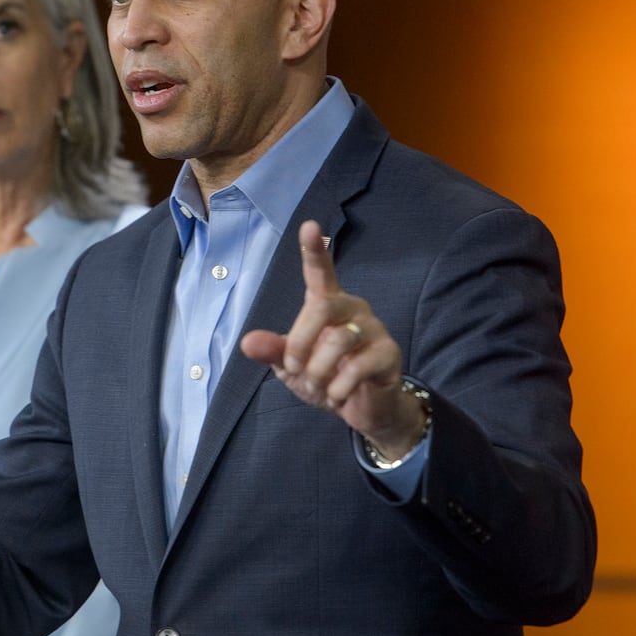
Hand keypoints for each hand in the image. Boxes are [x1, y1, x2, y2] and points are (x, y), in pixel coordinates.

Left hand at [239, 220, 426, 458]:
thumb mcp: (291, 368)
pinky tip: (337, 396)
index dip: (313, 249)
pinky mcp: (389, 353)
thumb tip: (246, 342)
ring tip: (319, 387)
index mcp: (327, 304)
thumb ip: (273, 351)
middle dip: (299, 344)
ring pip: (338, 341)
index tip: (308, 226)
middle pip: (321, 308)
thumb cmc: (325, 377)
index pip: (320, 271)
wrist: (360, 410)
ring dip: (318, 372)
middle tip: (293, 369)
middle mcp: (352, 308)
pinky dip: (337, 388)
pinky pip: (357, 367)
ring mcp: (374, 329)